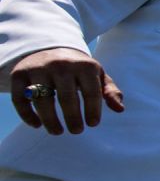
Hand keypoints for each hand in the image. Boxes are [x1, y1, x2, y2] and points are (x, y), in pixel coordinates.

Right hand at [9, 47, 125, 134]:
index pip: (91, 92)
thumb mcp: (97, 75)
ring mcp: (38, 69)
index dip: (93, 111)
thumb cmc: (78, 69)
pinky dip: (27, 114)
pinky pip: (20, 98)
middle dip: (73, 118)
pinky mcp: (19, 75)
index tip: (93, 124)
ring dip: (50, 120)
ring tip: (57, 131)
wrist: (48, 48)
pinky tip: (36, 125)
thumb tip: (119, 109)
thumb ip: (110, 91)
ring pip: (42, 100)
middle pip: (66, 98)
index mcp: (84, 66)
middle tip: (77, 131)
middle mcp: (60, 65)